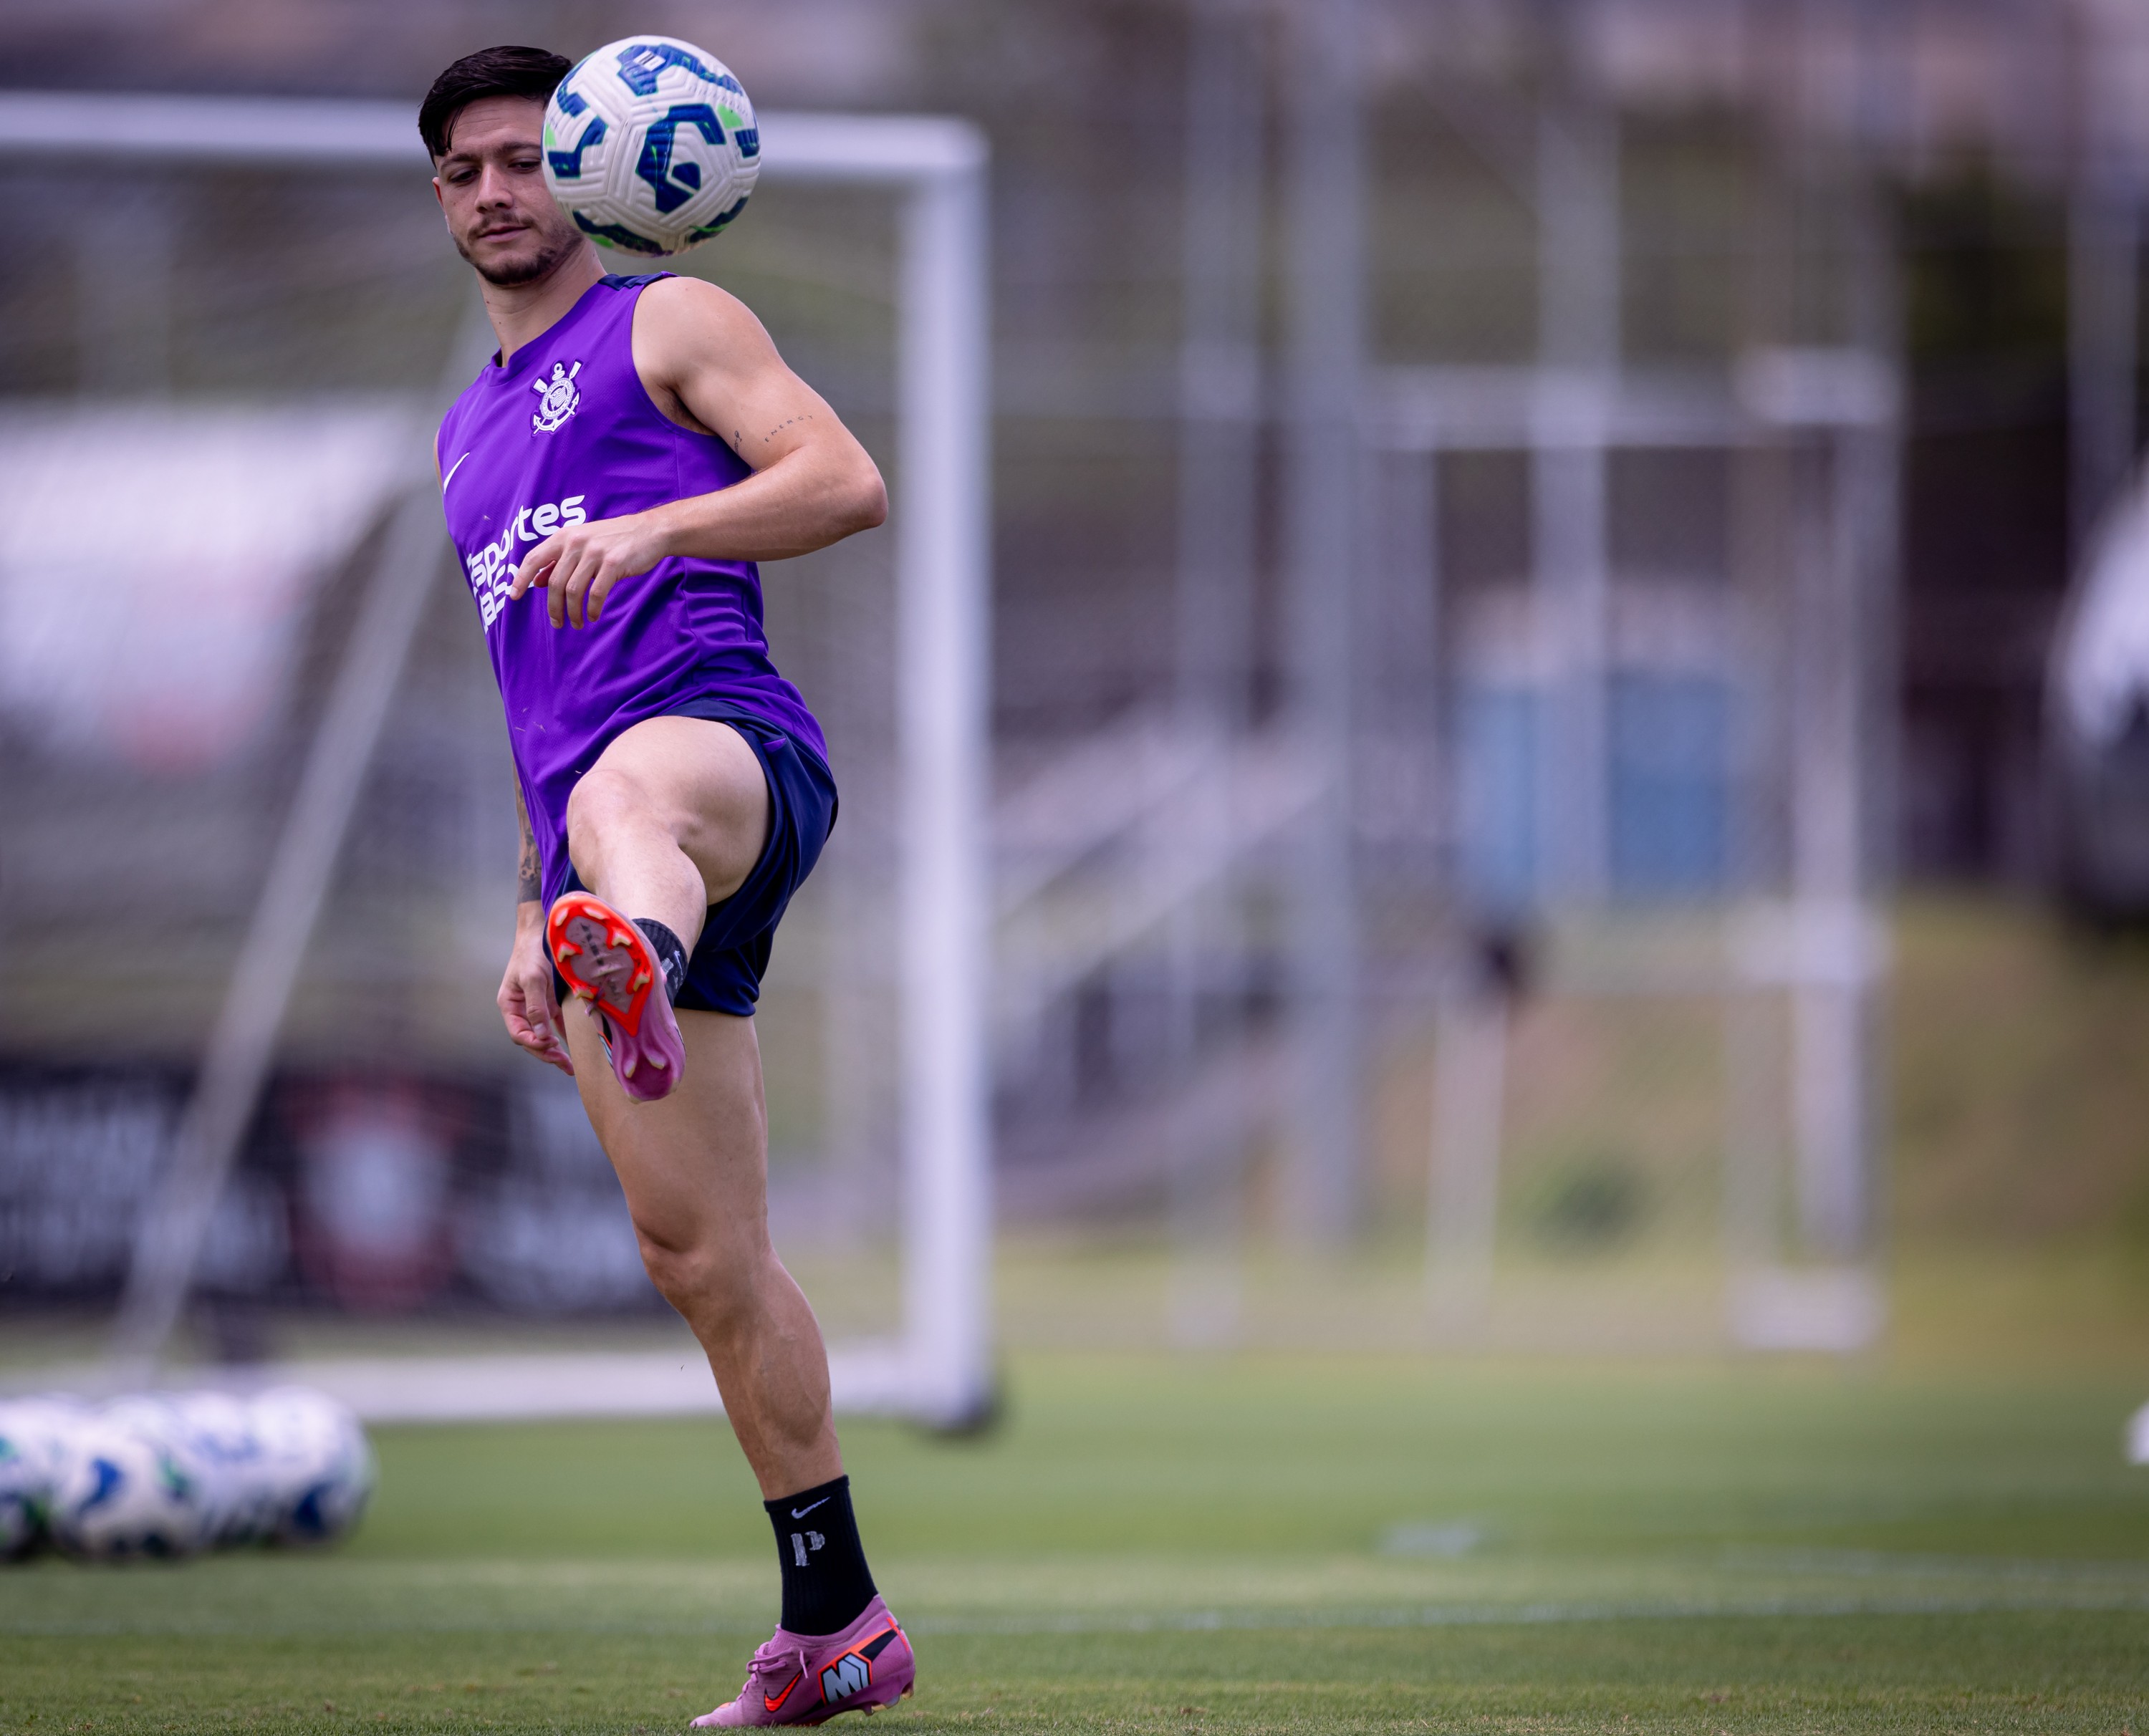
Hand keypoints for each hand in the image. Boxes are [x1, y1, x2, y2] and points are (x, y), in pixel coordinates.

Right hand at [499, 904, 574, 1074]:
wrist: (540, 933)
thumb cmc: (532, 954)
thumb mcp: (533, 979)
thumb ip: (536, 1007)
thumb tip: (541, 1035)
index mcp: (509, 1005)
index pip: (519, 1034)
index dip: (534, 1043)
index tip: (551, 1047)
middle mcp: (520, 1009)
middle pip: (531, 1038)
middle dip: (546, 1053)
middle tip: (566, 1065)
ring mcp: (535, 1007)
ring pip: (543, 1034)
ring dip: (555, 1050)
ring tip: (569, 1065)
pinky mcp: (548, 1002)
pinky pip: (554, 1023)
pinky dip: (562, 1035)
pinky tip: (572, 1046)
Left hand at [509, 509, 668, 628]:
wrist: (650, 531)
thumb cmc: (615, 539)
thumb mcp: (582, 544)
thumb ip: (559, 561)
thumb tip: (536, 581)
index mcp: (565, 536)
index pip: (534, 558)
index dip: (520, 578)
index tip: (513, 596)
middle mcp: (576, 543)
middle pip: (554, 582)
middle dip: (553, 607)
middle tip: (557, 623)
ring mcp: (595, 552)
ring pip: (573, 590)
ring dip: (573, 612)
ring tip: (577, 623)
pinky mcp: (613, 563)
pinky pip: (596, 593)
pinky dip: (592, 609)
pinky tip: (593, 615)